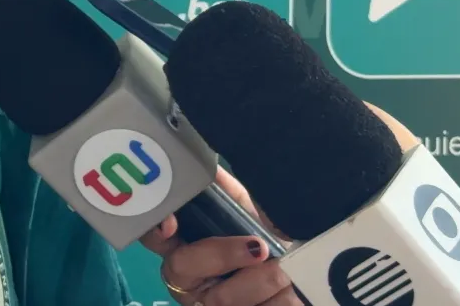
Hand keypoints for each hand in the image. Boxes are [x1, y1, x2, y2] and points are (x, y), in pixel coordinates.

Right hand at [140, 168, 297, 305]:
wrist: (307, 280)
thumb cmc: (272, 246)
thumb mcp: (252, 215)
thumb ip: (228, 193)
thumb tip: (210, 167)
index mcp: (185, 246)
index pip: (152, 234)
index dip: (155, 228)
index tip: (172, 224)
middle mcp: (187, 280)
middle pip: (180, 267)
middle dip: (222, 255)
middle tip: (259, 248)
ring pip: (221, 298)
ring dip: (264, 280)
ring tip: (286, 272)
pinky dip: (279, 301)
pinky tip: (287, 293)